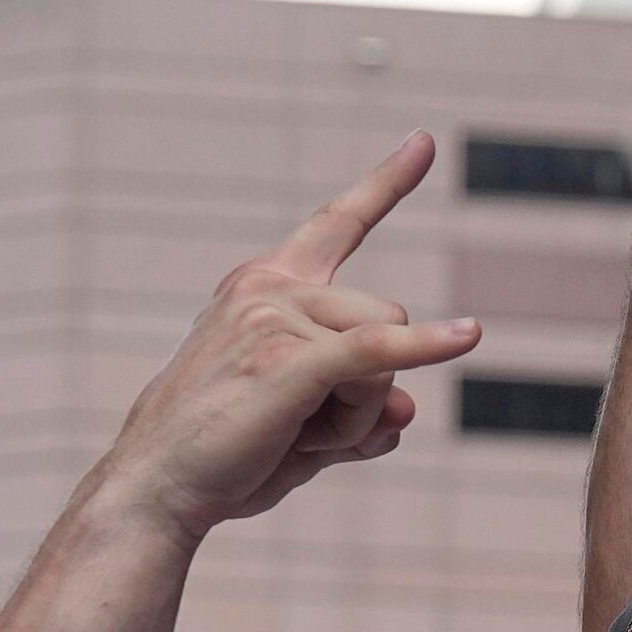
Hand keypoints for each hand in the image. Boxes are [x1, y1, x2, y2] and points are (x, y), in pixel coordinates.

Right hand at [92, 137, 478, 542]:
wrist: (162, 487)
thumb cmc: (227, 454)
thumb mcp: (309, 425)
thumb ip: (367, 408)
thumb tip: (410, 405)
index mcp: (265, 287)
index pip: (337, 223)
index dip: (385, 184)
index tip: (425, 143)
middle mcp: (267, 288)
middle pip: (386, 318)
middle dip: (371, 389)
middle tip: (305, 429)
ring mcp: (275, 318)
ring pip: (386, 354)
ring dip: (361, 415)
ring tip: (293, 436)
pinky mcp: (290, 360)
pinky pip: (382, 349)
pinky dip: (428, 347)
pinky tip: (470, 335)